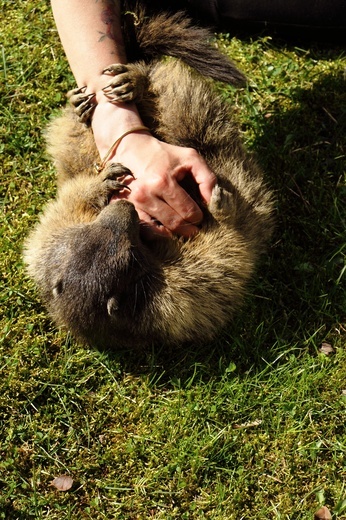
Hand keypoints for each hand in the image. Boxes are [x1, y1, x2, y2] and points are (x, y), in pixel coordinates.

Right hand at [92, 101, 215, 237]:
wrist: (130, 148)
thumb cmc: (164, 155)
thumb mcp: (190, 158)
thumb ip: (207, 178)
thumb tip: (213, 201)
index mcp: (162, 181)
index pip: (187, 211)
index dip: (198, 217)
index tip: (200, 216)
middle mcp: (145, 194)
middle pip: (174, 223)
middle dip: (188, 228)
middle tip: (195, 227)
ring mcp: (133, 203)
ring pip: (160, 230)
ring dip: (174, 231)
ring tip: (182, 227)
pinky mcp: (126, 208)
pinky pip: (145, 229)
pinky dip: (158, 232)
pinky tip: (166, 228)